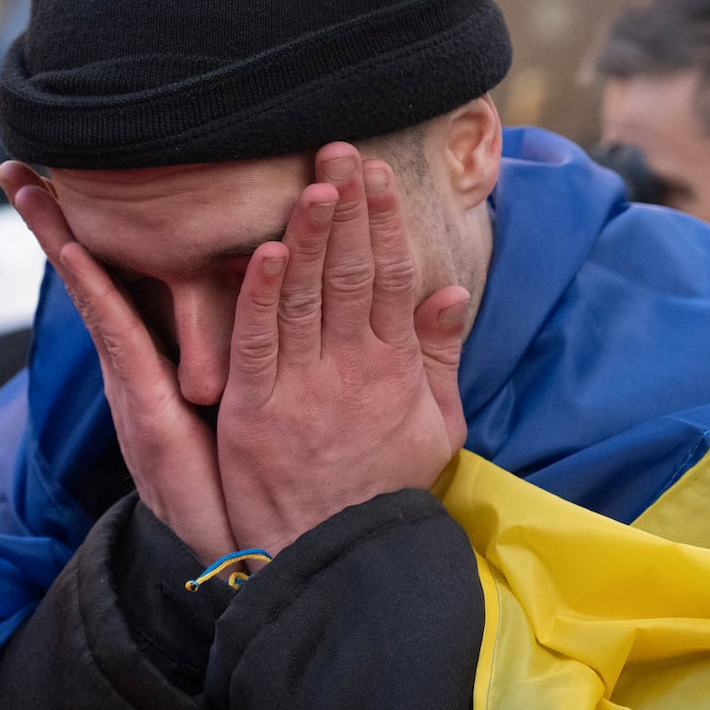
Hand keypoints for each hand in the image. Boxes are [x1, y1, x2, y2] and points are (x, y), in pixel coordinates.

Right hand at [0, 162, 238, 562]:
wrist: (247, 554)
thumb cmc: (251, 479)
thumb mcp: (245, 403)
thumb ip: (241, 359)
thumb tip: (265, 304)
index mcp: (159, 360)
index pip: (122, 282)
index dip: (91, 234)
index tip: (66, 184)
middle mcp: (137, 366)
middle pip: (91, 277)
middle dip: (53, 223)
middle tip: (19, 165)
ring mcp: (133, 386)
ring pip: (92, 295)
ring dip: (56, 239)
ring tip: (26, 186)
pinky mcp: (143, 409)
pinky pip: (116, 337)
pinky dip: (92, 290)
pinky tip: (75, 250)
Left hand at [216, 143, 469, 556]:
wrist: (341, 559)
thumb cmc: (385, 491)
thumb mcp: (434, 426)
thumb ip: (438, 356)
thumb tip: (454, 291)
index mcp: (392, 368)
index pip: (389, 278)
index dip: (384, 223)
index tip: (380, 176)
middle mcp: (350, 369)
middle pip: (348, 273)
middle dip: (348, 208)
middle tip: (342, 150)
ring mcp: (301, 389)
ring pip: (304, 297)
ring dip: (308, 234)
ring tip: (313, 180)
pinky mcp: (255, 413)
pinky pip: (258, 343)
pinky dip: (261, 296)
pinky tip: (264, 251)